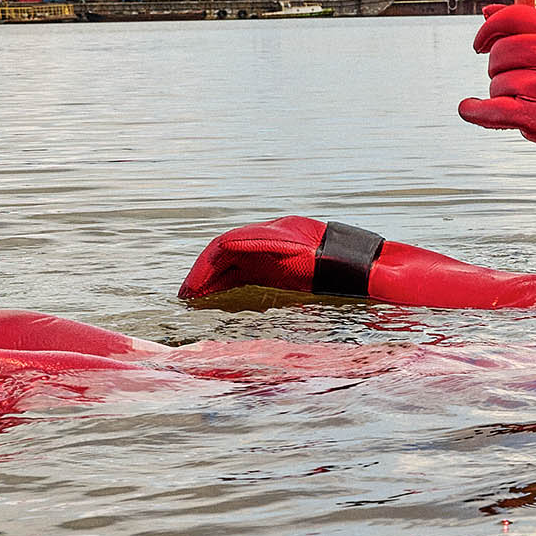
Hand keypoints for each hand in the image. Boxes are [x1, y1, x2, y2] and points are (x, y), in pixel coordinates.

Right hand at [178, 218, 324, 304]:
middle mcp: (261, 243)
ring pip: (230, 268)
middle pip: (222, 257)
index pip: (223, 247)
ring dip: (211, 282)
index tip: (192, 287)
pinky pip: (242, 277)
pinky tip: (216, 299)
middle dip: (202, 275)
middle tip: (185, 296)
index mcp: (264, 235)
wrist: (350, 265)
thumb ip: (258, 243)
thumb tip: (225, 244)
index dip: (205, 267)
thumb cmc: (325, 258)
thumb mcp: (293, 249)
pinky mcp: (273, 270)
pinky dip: (226, 286)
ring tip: (194, 300)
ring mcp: (267, 257)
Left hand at [458, 4, 535, 157]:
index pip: (518, 16)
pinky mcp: (534, 117)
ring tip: (517, 97)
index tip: (481, 43)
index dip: (492, 26)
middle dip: (495, 65)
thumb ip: (526, 29)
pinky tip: (471, 108)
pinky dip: (477, 110)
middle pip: (503, 49)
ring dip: (498, 91)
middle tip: (506, 76)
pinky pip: (494, 109)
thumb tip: (488, 11)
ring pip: (499, 81)